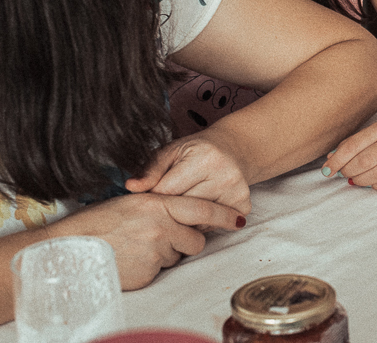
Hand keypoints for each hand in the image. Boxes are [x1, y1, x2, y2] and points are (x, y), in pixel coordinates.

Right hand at [49, 192, 243, 289]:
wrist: (68, 250)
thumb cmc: (96, 224)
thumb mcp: (130, 203)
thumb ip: (159, 206)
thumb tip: (182, 216)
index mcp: (156, 203)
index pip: (202, 209)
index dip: (223, 215)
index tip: (239, 219)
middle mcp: (160, 226)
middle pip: (195, 240)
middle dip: (186, 242)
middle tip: (160, 239)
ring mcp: (155, 252)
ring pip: (176, 257)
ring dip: (164, 255)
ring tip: (135, 248)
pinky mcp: (148, 274)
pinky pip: (160, 271)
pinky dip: (149, 268)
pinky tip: (129, 261)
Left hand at [125, 130, 251, 216]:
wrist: (232, 148)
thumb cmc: (195, 151)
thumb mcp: (170, 151)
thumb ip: (150, 170)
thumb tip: (131, 187)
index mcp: (206, 158)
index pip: (168, 192)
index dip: (155, 195)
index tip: (153, 193)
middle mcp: (226, 176)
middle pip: (183, 210)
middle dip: (170, 209)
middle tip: (167, 200)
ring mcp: (238, 193)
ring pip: (196, 222)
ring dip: (185, 218)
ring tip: (184, 202)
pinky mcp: (244, 206)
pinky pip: (212, 227)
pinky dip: (202, 222)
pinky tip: (200, 207)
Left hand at [323, 115, 376, 190]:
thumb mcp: (376, 130)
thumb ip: (353, 143)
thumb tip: (330, 160)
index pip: (353, 146)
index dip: (337, 160)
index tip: (327, 170)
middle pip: (363, 162)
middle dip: (348, 171)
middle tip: (343, 174)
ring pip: (376, 175)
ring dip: (360, 181)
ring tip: (355, 179)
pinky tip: (372, 183)